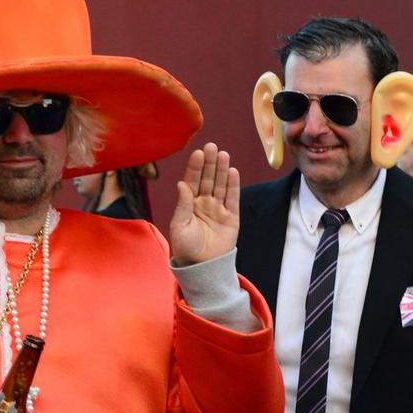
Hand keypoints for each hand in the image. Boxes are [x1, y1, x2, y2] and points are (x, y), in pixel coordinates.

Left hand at [167, 143, 240, 266]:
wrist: (202, 266)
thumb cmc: (186, 247)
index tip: (198, 153)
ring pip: (221, 185)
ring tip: (223, 154)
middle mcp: (204, 202)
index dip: (195, 167)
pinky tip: (233, 172)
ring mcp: (218, 208)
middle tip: (211, 146)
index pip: (192, 180)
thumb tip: (182, 184)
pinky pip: (233, 198)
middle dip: (209, 163)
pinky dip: (233, 185)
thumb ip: (182, 205)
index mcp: (189, 203)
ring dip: (222, 170)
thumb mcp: (179, 226)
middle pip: (208, 178)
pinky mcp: (231, 217)